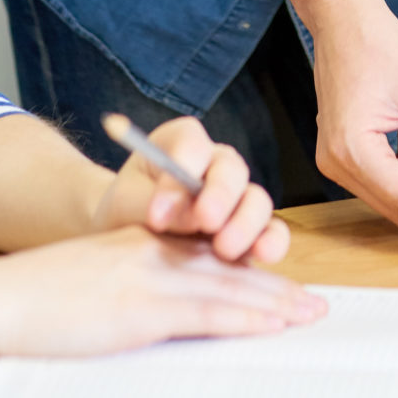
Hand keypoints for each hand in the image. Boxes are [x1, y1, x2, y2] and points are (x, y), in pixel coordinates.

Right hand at [0, 227, 324, 360]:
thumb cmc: (35, 299)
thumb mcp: (91, 280)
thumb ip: (127, 285)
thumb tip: (151, 310)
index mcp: (140, 244)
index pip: (209, 256)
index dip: (250, 271)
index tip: (281, 288)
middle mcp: (152, 253)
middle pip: (227, 268)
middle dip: (275, 287)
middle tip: (313, 302)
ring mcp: (149, 279)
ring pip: (227, 287)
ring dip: (274, 303)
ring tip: (307, 314)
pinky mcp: (141, 307)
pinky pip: (206, 312)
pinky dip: (244, 318)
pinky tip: (271, 325)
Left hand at [92, 116, 288, 264]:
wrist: (129, 240)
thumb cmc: (125, 212)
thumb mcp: (124, 204)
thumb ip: (150, 204)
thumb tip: (190, 217)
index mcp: (180, 143)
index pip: (190, 144)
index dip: (180, 172)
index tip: (158, 211)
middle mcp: (215, 164)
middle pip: (231, 169)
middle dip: (220, 195)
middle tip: (205, 220)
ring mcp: (237, 198)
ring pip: (257, 200)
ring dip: (245, 224)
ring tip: (225, 248)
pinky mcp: (251, 231)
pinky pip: (273, 231)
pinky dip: (272, 242)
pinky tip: (261, 255)